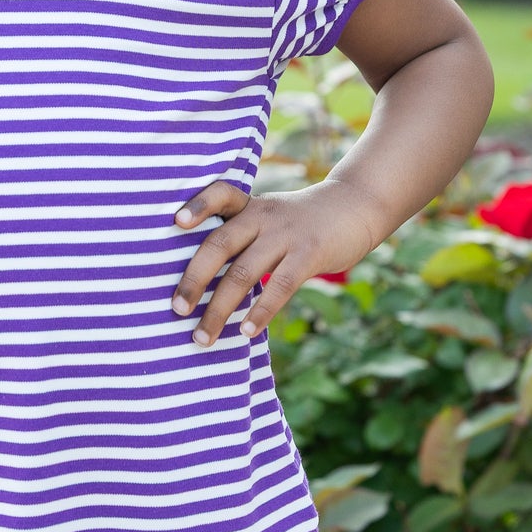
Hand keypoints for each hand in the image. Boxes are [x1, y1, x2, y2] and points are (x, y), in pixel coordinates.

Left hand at [170, 179, 379, 347]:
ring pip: (244, 272)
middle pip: (220, 244)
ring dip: (220, 308)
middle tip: (176, 309)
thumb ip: (244, 236)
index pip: (220, 194)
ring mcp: (286, 234)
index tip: (175, 223)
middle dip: (194, 279)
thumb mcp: (271, 215)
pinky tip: (247, 331)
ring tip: (204, 337)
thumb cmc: (302, 221)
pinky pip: (279, 285)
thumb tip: (204, 280)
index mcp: (250, 205)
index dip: (198, 205)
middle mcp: (263, 216)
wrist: (356, 206)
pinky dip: (261, 311)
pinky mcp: (309, 254)